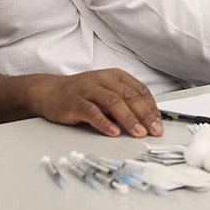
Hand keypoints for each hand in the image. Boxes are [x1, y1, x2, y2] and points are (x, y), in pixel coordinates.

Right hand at [35, 69, 163, 137]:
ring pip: (113, 102)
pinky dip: (104, 123)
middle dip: (144, 114)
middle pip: (129, 96)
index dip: (152, 107)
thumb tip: (148, 120)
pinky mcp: (75, 102)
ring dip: (128, 119)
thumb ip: (124, 102)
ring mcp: (88, 90)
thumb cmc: (81, 93)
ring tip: (138, 133)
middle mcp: (102, 80)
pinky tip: (113, 132)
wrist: (49, 91)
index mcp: (114, 76)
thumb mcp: (106, 91)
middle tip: (154, 130)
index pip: (139, 90)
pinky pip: (92, 112)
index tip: (159, 123)